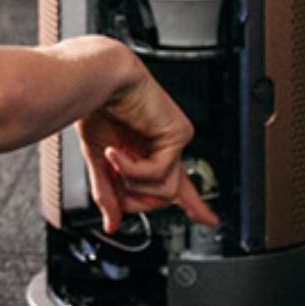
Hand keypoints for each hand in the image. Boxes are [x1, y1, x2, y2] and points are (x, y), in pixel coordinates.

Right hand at [76, 72, 219, 233]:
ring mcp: (173, 141)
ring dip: (131, 182)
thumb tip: (112, 225)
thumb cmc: (96, 108)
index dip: (194, 205)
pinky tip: (115, 152)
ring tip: (112, 159)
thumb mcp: (98, 161)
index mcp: (149, 151)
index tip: (208, 220)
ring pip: (163, 190)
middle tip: (117, 191)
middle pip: (165, 195)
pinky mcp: (178, 134)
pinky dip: (132, 169)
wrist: (99, 80)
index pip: (177, 185)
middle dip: (136, 200)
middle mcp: (165, 147)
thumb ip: (107, 193)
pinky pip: (160, 173)